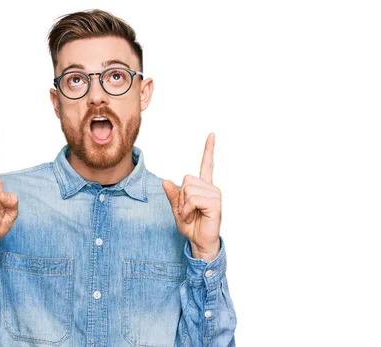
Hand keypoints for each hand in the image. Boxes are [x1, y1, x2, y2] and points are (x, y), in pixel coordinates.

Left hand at [163, 133, 221, 261]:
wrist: (200, 242)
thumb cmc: (191, 226)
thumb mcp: (177, 209)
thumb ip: (172, 195)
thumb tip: (165, 180)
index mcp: (203, 187)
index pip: (206, 164)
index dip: (208, 149)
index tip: (212, 134)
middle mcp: (211, 188)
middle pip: (187, 179)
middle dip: (181, 197)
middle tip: (187, 211)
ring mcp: (214, 194)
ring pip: (188, 189)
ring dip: (183, 205)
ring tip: (190, 215)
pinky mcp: (215, 203)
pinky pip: (192, 198)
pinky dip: (187, 209)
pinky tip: (192, 216)